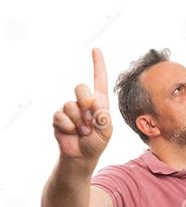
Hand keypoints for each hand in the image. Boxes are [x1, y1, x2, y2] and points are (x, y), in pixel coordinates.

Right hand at [52, 48, 111, 162]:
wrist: (82, 157)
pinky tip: (72, 133)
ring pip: (70, 104)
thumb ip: (103, 116)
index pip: (99, 80)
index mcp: (100, 103)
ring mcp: (70, 109)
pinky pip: (61, 115)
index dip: (98, 65)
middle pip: (81, 88)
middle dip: (85, 103)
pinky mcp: (59, 117)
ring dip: (78, 121)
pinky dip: (68, 126)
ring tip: (83, 132)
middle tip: (90, 121)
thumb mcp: (106, 131)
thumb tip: (93, 103)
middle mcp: (84, 103)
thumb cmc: (96, 143)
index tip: (96, 50)